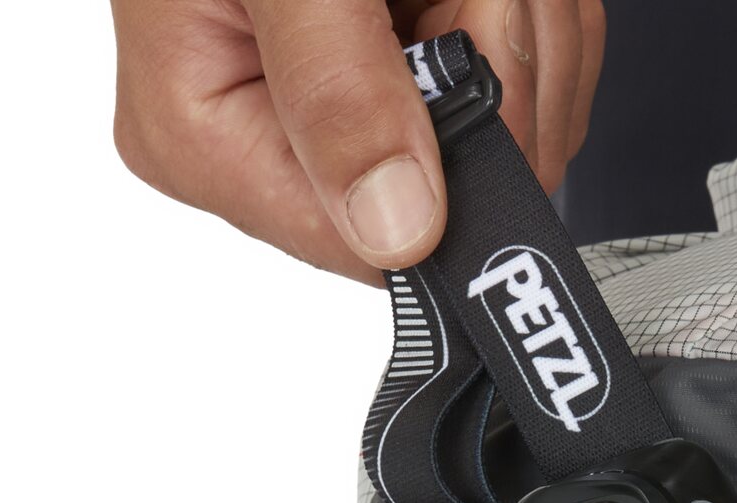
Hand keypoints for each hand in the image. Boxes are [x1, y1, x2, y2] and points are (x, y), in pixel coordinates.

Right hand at [111, 0, 603, 279]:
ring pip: (513, 136)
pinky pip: (526, 86)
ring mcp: (354, 112)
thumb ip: (336, 87)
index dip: (458, 162)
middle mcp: (279, 142)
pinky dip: (531, 15)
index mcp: (205, 136)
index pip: (370, 244)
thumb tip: (393, 225)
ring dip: (524, 30)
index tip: (472, 37)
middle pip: (459, 190)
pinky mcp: (414, 75)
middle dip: (501, 72)